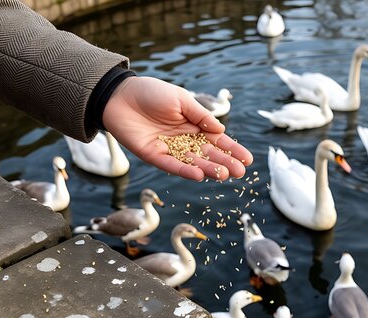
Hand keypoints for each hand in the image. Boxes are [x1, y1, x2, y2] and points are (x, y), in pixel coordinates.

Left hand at [102, 76, 252, 180]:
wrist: (120, 95)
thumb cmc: (151, 93)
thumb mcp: (181, 100)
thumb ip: (200, 116)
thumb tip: (221, 131)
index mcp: (192, 125)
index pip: (216, 141)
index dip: (232, 150)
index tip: (247, 159)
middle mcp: (183, 140)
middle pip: (207, 155)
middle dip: (224, 163)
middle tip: (239, 172)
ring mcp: (168, 149)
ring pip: (192, 163)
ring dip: (208, 169)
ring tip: (223, 175)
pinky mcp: (153, 155)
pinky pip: (171, 165)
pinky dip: (184, 171)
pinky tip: (198, 175)